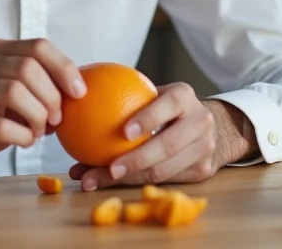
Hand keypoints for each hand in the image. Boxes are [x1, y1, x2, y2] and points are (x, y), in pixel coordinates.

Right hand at [0, 38, 85, 176]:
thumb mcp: (20, 92)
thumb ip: (44, 83)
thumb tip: (80, 90)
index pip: (38, 46)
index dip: (64, 68)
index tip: (79, 93)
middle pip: (28, 68)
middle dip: (51, 96)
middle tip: (57, 119)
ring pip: (15, 92)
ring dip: (38, 117)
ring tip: (40, 131)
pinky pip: (2, 125)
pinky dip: (23, 136)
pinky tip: (25, 140)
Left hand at [68, 83, 248, 189]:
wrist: (209, 126)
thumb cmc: (166, 109)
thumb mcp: (154, 96)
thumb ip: (122, 100)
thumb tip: (72, 104)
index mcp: (185, 97)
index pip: (169, 104)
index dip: (148, 118)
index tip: (123, 131)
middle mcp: (200, 121)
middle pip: (167, 145)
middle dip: (136, 160)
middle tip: (108, 168)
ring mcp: (204, 148)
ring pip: (165, 171)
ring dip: (129, 179)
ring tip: (96, 180)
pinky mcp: (203, 171)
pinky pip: (166, 183)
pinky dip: (137, 185)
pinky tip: (110, 185)